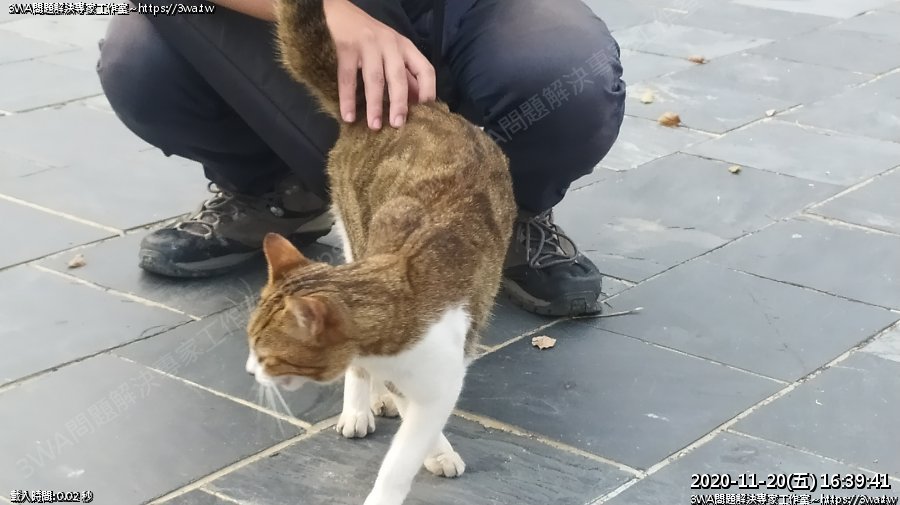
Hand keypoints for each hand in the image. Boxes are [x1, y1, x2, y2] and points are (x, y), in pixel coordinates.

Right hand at [323, 0, 435, 128]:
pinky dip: (348, 99)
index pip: (425, 69)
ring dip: (375, 104)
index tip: (425, 113)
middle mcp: (390, 44)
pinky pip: (348, 77)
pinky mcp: (346, 47)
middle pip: (399, 76)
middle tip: (398, 125)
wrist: (336, 13)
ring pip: (375, 78)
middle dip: (400, 103)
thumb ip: (403, 74)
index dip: (428, 91)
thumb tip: (416, 104)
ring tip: (375, 126)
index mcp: (405, 47)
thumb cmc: (367, 38)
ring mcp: (368, 45)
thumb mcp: (391, 52)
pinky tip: (348, 116)